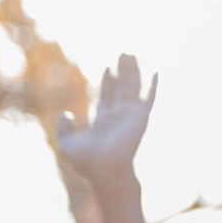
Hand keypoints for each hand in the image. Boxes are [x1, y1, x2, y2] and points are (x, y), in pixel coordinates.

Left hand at [55, 54, 156, 184]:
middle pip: (121, 88)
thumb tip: (64, 114)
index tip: (108, 67)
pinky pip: (149, 97)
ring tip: (131, 53)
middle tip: (124, 53)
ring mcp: (130, 116)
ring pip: (133, 87)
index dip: (107, 82)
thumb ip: (64, 129)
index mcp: (102, 123)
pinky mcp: (141, 117)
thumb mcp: (67, 145)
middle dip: (122, 71)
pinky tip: (156, 71)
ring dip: (133, 71)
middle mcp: (118, 117)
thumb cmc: (87, 162)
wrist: (105, 169)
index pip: (106, 97)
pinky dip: (153, 85)